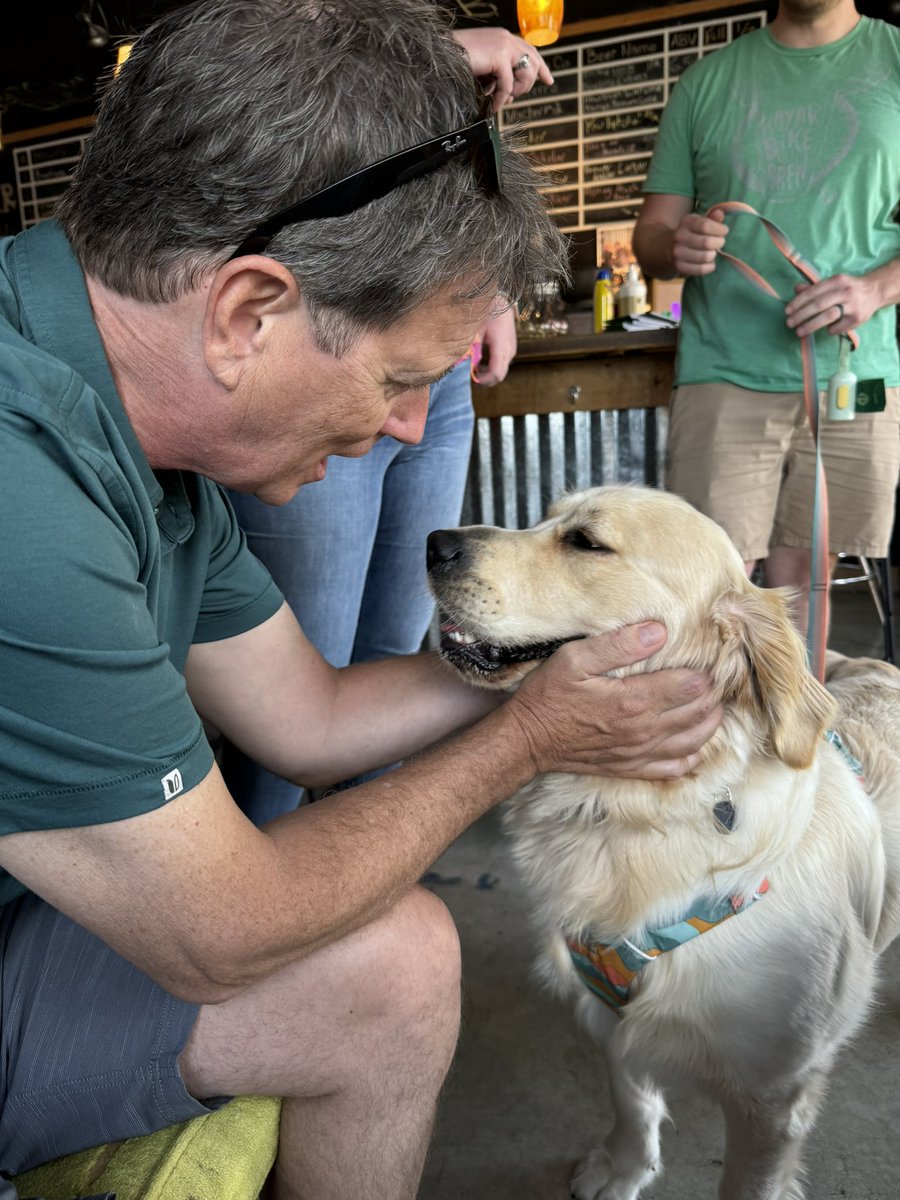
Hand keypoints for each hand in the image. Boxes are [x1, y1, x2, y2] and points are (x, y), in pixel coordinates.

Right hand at [453, 27, 552, 109]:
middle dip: (526, 84)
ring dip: (516, 91)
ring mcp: (504, 44)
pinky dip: (502, 99)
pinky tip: (495, 105)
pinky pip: (508, 85)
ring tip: (501, 98)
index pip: (529, 50)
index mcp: (502, 37)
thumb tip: (509, 97)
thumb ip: (498, 78)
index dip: (540, 66)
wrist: (440, 56)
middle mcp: (506, 37)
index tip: (548, 80)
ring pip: (526, 73)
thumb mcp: (482, 71)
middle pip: (533, 62)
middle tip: (512, 97)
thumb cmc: (454, 63)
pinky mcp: (499, 55)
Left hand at [473, 306, 516, 384]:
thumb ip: (471, 349)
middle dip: (486, 379)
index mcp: (501, 346)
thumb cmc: (484, 313)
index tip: (472, 379)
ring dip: (488, 373)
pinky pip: (502, 363)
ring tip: (474, 367)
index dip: (484, 380)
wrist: (498, 301)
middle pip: (500, 375)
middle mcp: (509, 350)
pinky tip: (481, 360)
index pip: (496, 373)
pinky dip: (492, 366)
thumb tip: (464, 366)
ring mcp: (512, 349)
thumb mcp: (474, 331)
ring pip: (502, 370)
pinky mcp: (510, 347)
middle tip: (471, 376)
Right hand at [505, 623, 721, 779]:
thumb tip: (659, 631)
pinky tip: (695, 742)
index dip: (707, 670)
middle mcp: (644, 730)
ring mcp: (640, 752)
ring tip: (712, 703)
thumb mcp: (574, 658)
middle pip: (700, 712)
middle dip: (714, 693)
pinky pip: (676, 768)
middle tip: (715, 676)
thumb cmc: (548, 695)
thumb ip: (618, 644)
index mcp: (634, 699)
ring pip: (696, 740)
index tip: (709, 656)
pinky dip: (694, 755)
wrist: (528, 740)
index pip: (692, 685)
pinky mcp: (632, 768)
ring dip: (710, 721)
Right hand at [670, 207, 727, 275]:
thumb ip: (712, 217)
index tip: (724, 231)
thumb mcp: (702, 221)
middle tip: (720, 242)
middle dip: (718, 243)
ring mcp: (677, 252)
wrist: (673, 247)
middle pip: (706, 242)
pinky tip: (710, 263)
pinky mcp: (679, 266)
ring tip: (713, 252)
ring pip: (705, 257)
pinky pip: (700, 269)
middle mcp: (679, 236)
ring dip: (714, 255)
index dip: (719, 229)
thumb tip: (719, 214)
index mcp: (686, 222)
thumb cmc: (694, 232)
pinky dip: (710, 267)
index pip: (705, 225)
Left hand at [785, 273, 879, 337]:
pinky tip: (826, 331)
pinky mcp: (857, 318)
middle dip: (801, 315)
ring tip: (799, 332)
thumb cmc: (848, 288)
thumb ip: (814, 287)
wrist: (875, 290)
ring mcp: (852, 305)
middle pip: (818, 305)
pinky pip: (838, 327)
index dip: (798, 302)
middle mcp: (845, 291)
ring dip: (811, 325)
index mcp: (836, 281)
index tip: (787, 311)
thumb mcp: (833, 283)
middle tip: (789, 323)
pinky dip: (829, 330)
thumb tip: (796, 289)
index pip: (813, 292)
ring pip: (828, 316)